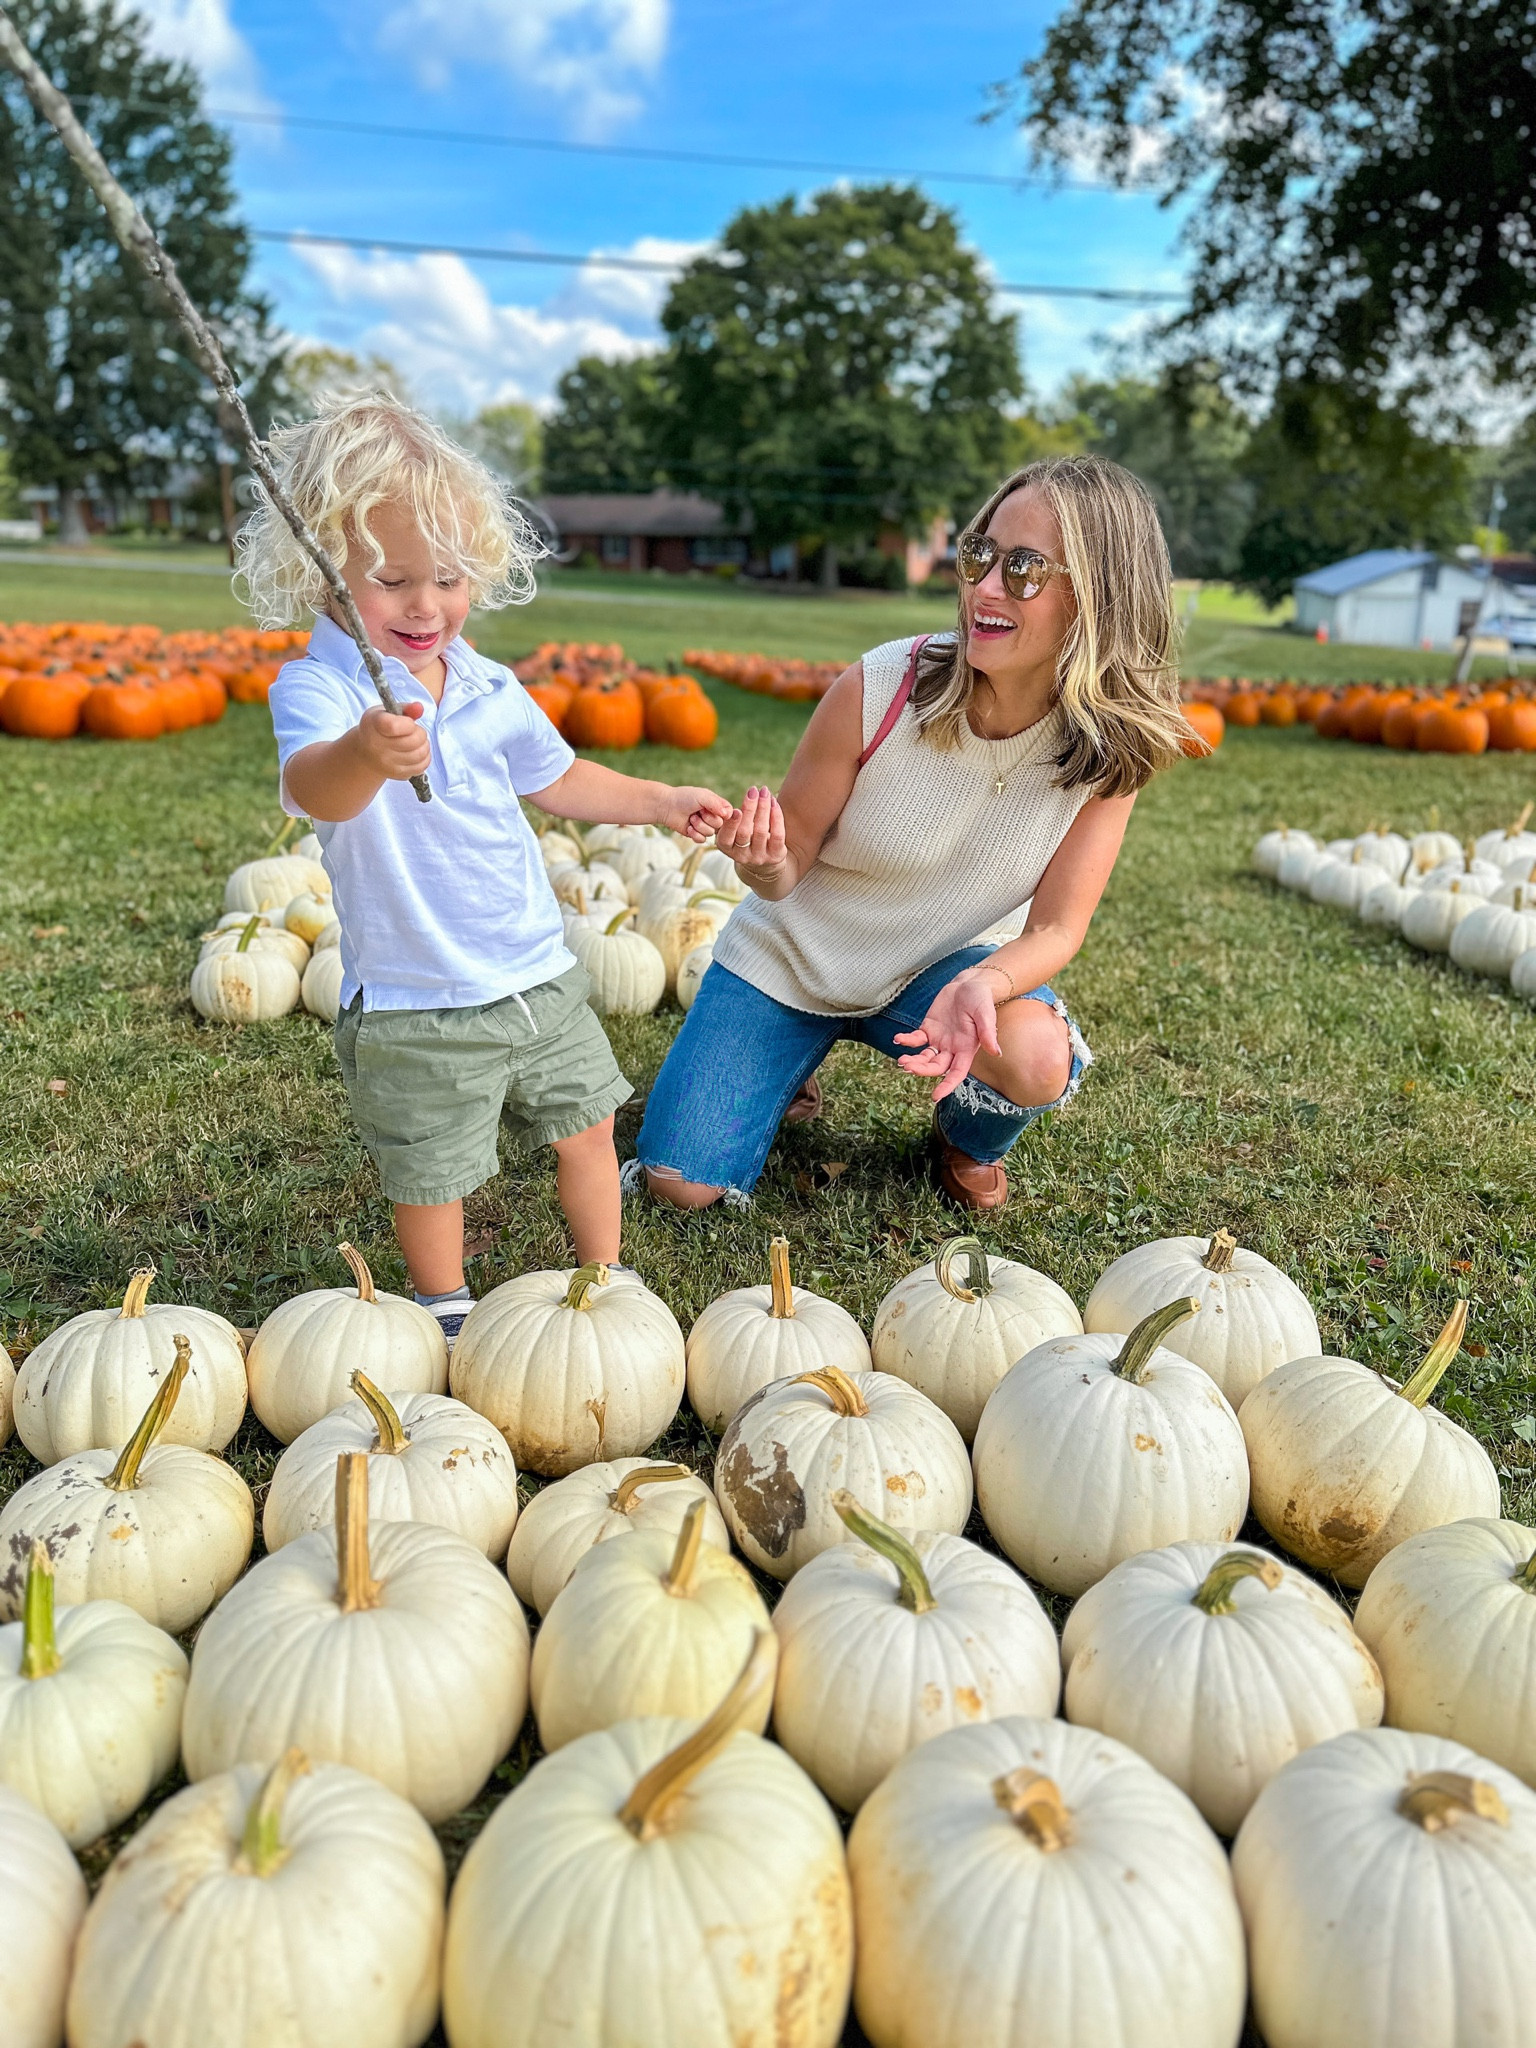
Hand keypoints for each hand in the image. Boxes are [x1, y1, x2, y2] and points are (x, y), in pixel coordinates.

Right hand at [355, 702, 429, 781]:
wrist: (365, 754)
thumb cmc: (377, 729)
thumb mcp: (386, 713)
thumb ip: (405, 708)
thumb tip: (419, 708)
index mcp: (374, 725)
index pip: (395, 726)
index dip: (408, 724)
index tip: (407, 723)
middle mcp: (377, 747)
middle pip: (414, 741)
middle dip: (420, 733)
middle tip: (414, 732)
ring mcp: (387, 763)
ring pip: (420, 754)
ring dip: (424, 745)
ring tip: (416, 741)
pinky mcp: (397, 774)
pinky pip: (421, 767)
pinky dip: (424, 758)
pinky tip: (416, 752)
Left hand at [658, 784, 734, 840]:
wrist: (667, 806)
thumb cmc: (684, 797)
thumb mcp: (702, 796)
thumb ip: (716, 804)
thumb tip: (728, 815)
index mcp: (716, 805)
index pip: (729, 814)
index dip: (723, 815)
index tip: (712, 810)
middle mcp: (712, 815)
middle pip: (720, 825)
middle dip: (708, 819)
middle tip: (698, 812)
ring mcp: (704, 825)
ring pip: (710, 833)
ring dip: (699, 826)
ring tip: (691, 818)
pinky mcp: (696, 834)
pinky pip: (702, 840)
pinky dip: (694, 834)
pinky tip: (688, 827)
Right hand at [715, 786, 787, 876]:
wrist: (764, 862)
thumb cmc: (745, 838)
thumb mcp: (734, 831)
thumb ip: (734, 817)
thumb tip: (744, 796)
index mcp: (727, 848)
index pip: (726, 838)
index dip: (731, 825)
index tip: (735, 809)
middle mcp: (742, 856)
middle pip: (745, 832)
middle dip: (749, 809)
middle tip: (753, 791)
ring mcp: (759, 857)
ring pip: (761, 831)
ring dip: (763, 808)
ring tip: (765, 792)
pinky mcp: (776, 856)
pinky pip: (777, 835)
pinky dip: (776, 817)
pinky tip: (774, 802)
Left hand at [893, 968, 1006, 1101]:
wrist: (970, 983)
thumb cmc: (981, 999)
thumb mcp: (986, 1013)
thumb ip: (988, 1032)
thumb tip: (996, 1052)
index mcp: (966, 1049)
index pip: (956, 1073)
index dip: (947, 1086)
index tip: (935, 1097)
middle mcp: (952, 1049)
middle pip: (936, 1067)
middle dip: (922, 1069)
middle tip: (908, 1066)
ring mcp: (939, 1040)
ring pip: (924, 1057)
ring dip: (913, 1060)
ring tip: (901, 1059)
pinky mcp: (929, 1029)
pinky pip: (916, 1039)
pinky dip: (906, 1040)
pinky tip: (898, 1039)